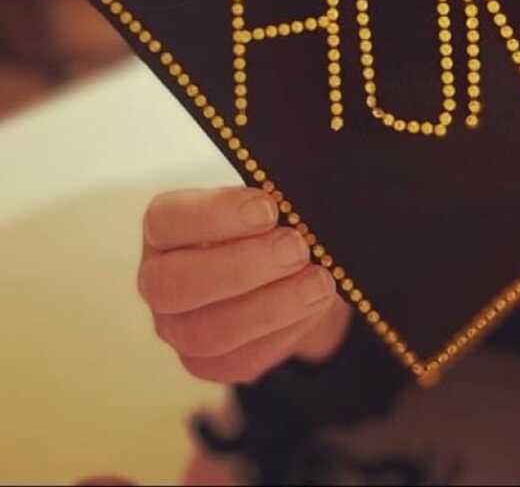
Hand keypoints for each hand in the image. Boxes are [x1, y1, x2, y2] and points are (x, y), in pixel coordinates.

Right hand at [138, 187, 350, 383]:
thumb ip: (269, 201)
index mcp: (164, 228)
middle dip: (243, 267)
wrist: (287, 268)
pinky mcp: (205, 363)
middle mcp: (157, 280)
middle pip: (175, 285)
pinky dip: (282, 334)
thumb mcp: (266, 201)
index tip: (268, 209)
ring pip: (205, 333)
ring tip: (317, 283)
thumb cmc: (268, 223)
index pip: (167, 220)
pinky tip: (312, 308)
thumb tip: (292, 204)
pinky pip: (238, 362)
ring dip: (270, 307)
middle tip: (296, 248)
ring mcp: (177, 327)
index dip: (216, 216)